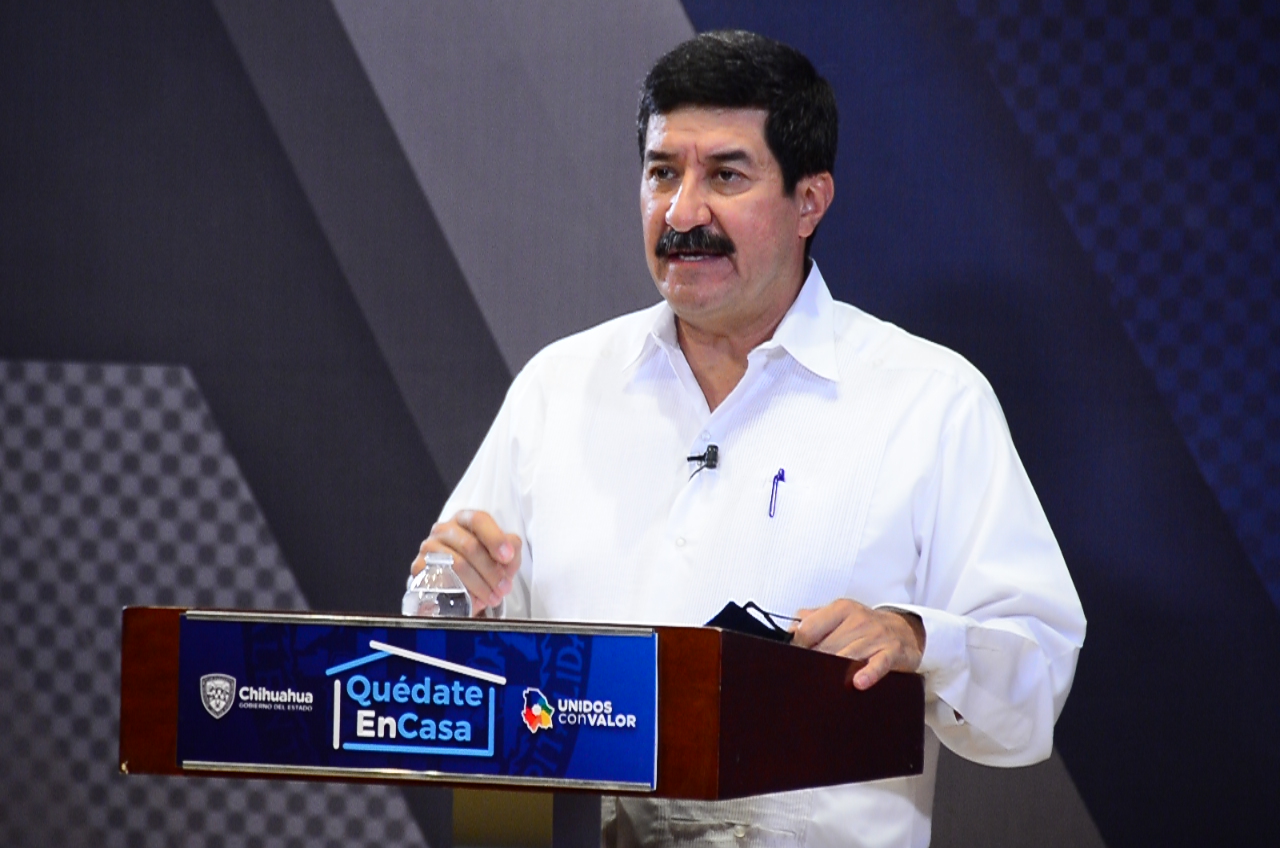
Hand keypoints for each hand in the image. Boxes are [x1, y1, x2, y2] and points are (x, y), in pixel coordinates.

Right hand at [411, 509, 520, 613]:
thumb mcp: (501, 553)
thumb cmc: (483, 563)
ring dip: (480, 584)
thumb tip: (509, 554)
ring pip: (457, 565)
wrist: (458, 584)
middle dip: (491, 570)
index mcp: (465, 519)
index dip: (495, 538)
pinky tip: (475, 601)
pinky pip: (442, 581)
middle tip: (504, 588)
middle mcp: (444, 529)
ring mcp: (430, 547)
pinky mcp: (420, 568)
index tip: (507, 557)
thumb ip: (511, 548)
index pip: (479, 520)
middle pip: (470, 546)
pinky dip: (461, 592)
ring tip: (493, 598)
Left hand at [790, 599, 924, 689]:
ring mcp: (875, 635)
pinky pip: (878, 663)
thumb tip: (789, 631)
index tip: (792, 660)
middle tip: (804, 679)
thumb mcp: (839, 616)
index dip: (798, 647)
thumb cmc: (864, 626)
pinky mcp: (892, 651)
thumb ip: (812, 620)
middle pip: (826, 647)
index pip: (809, 628)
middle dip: (814, 664)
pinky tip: (858, 682)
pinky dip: (868, 673)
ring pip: (847, 656)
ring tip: (823, 685)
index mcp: (840, 609)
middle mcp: (857, 619)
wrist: (905, 630)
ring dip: (834, 671)